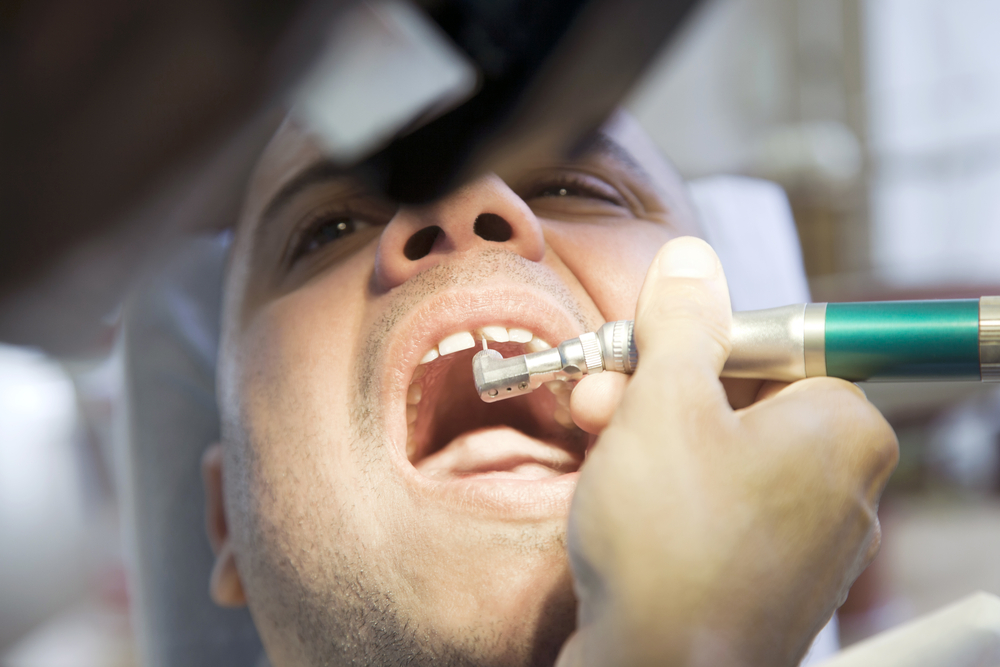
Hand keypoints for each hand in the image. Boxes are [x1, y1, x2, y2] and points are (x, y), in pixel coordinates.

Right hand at [556, 237, 897, 666]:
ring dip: (648, 435)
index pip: (773, 345)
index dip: (694, 341)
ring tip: (593, 441)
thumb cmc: (671, 539)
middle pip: (739, 399)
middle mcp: (841, 484)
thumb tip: (691, 261)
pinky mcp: (764, 578)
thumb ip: (682, 322)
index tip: (639, 348)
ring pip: (719, 453)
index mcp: (843, 428)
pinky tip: (620, 496)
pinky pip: (716, 506)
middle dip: (655, 389)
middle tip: (597, 392)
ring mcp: (805, 540)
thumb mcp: (664, 400)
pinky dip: (667, 491)